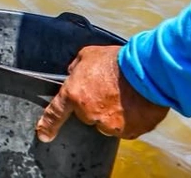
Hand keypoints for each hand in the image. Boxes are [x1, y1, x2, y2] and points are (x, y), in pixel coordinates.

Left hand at [35, 45, 169, 142]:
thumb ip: (76, 68)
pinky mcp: (130, 132)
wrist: (147, 71)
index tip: (43, 135)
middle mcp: (89, 113)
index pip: (55, 113)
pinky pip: (126, 129)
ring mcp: (110, 125)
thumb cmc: (117, 61)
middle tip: (108, 91)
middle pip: (87, 116)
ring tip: (124, 97)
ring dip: (113, 114)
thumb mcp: (87, 55)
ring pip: (107, 124)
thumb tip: (74, 74)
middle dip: (95, 106)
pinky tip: (135, 106)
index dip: (48, 125)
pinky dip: (130, 120)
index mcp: (74, 94)